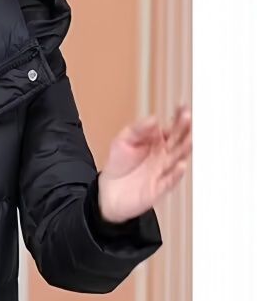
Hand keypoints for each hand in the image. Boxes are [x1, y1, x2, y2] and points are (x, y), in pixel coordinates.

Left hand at [98, 103, 191, 222]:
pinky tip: (180, 166)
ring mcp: (163, 171)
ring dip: (185, 149)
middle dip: (184, 130)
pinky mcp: (159, 188)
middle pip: (178, 141)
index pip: (172, 127)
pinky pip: (170, 181)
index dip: (178, 118)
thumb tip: (154, 119)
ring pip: (177, 158)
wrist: (109, 192)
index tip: (183, 108)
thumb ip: (138, 129)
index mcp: (157, 142)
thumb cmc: (118, 165)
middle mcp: (163, 155)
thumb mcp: (123, 141)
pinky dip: (176, 174)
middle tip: (189, 118)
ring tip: (190, 139)